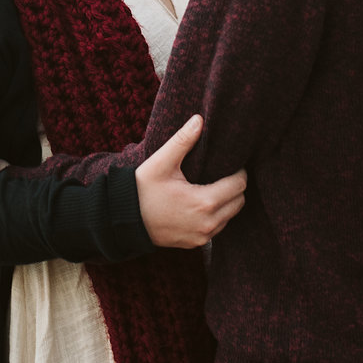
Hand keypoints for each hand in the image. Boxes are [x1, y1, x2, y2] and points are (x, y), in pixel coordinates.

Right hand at [135, 114, 246, 248]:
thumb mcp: (161, 162)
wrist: (123, 219)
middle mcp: (207, 223)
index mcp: (203, 202)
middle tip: (223, 173)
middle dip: (235, 186)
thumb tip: (199, 120)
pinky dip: (216, 215)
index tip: (230, 162)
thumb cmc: (142, 189)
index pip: (239, 185)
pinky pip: (217, 228)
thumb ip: (183, 140)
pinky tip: (202, 202)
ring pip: (230, 216)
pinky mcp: (196, 243)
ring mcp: (202, 236)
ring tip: (213, 186)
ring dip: (227, 202)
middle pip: (239, 202)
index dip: (239, 171)